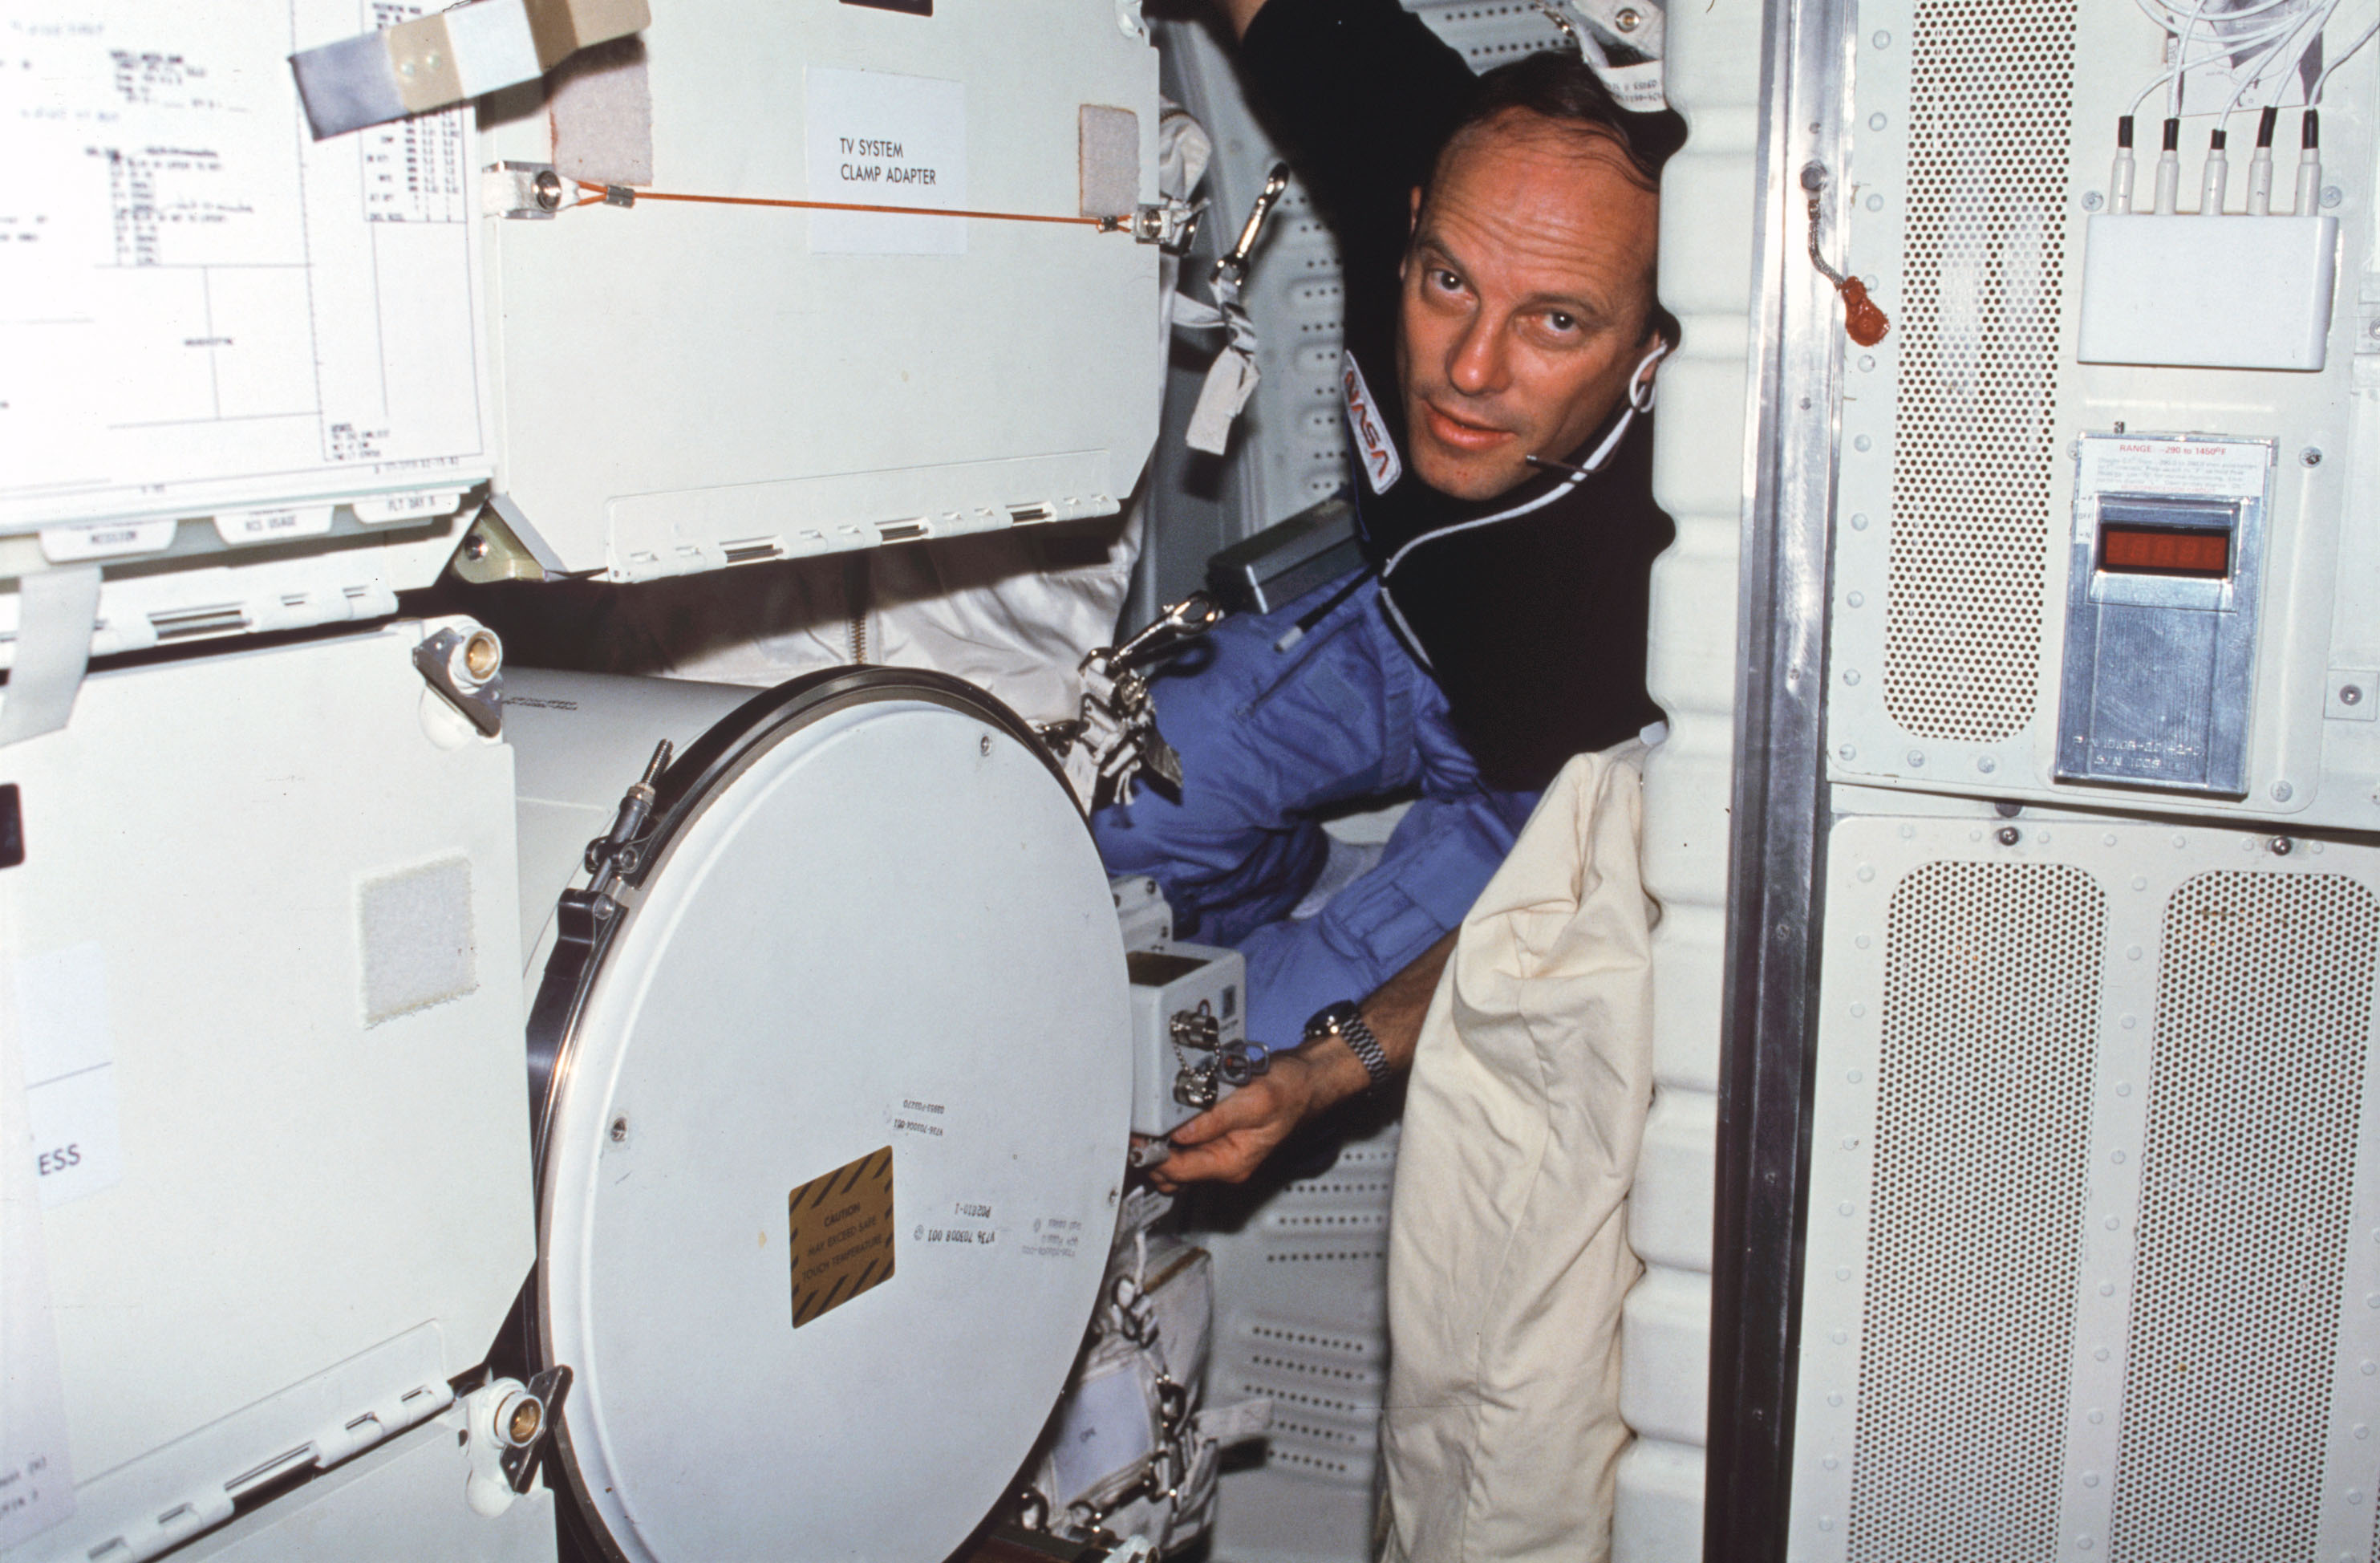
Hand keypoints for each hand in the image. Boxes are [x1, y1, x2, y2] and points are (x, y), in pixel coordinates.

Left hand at [1147, 1050, 1327, 1189]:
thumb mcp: (1254, 1101)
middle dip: (1151, 1153)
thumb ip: (1216, 1118)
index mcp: (1232, 1163)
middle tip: (1137, 1127)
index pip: (1178, 1172)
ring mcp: (1219, 1153)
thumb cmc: (1288, 1091)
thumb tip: (1180, 1132)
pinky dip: (1169, 1137)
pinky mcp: (1215, 1138)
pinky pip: (1183, 1147)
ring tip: (1148, 1122)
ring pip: (1174, 1162)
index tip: (1138, 1136)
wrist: (1303, 1081)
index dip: (1153, 1156)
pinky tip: (1164, 1118)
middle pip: (1172, 1173)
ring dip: (1158, 1145)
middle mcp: (1223, 1163)